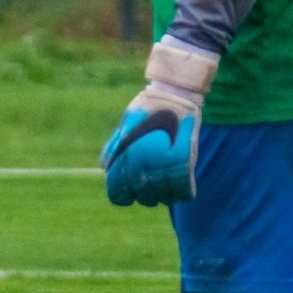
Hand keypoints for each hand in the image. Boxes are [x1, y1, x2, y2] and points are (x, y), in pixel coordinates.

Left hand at [100, 38, 217, 206]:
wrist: (175, 94)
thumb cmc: (148, 108)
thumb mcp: (125, 126)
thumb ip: (115, 149)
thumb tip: (106, 169)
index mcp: (126, 159)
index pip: (118, 194)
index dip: (122, 195)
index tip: (129, 191)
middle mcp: (144, 167)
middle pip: (143, 198)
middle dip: (146, 193)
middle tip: (152, 181)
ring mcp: (166, 167)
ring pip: (164, 199)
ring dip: (165, 194)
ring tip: (168, 182)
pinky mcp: (186, 165)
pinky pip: (183, 192)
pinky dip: (182, 192)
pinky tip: (181, 184)